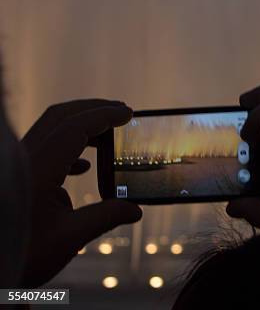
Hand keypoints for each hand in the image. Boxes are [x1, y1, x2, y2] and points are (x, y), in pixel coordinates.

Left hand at [22, 100, 141, 286]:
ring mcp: (20, 166)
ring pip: (51, 129)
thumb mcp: (69, 238)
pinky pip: (45, 149)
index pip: (75, 128)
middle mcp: (26, 160)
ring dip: (81, 125)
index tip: (129, 113)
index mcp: (38, 169)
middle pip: (60, 117)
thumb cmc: (22, 254)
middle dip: (92, 109)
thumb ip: (105, 218)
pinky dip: (69, 147)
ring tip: (108, 133)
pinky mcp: (19, 177)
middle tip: (121, 111)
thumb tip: (135, 209)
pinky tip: (84, 166)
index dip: (104, 116)